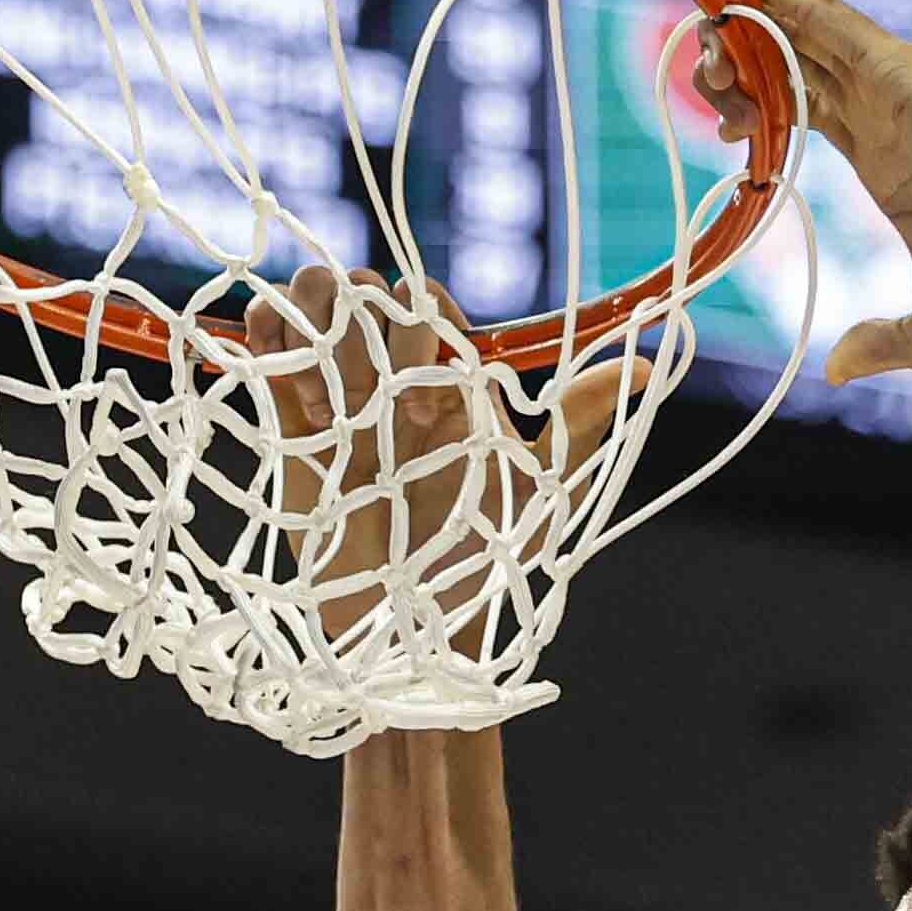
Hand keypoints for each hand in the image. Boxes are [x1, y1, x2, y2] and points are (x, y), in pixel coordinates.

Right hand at [250, 271, 638, 660]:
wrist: (406, 621)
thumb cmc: (478, 559)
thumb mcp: (539, 488)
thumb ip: (578, 424)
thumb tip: (644, 369)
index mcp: (448, 376)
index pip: (426, 300)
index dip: (424, 325)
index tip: (435, 404)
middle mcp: (390, 373)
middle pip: (366, 289)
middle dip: (373, 332)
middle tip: (391, 414)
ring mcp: (335, 389)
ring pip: (315, 299)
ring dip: (321, 330)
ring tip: (330, 409)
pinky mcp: (284, 413)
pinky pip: (266, 336)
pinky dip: (269, 334)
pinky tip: (296, 393)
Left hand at [701, 0, 911, 387]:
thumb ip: (878, 343)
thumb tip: (839, 369)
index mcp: (890, 168)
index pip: (813, 115)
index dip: (762, 109)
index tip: (722, 124)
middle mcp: (891, 121)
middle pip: (801, 71)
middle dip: (744, 62)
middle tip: (699, 67)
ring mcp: (900, 94)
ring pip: (810, 41)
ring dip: (756, 23)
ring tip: (708, 9)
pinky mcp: (907, 76)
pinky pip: (837, 27)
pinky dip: (793, 1)